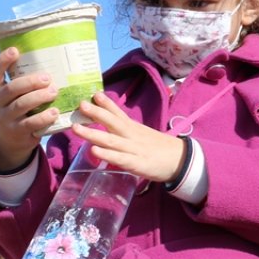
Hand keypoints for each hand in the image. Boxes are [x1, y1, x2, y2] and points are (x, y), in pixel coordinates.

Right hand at [0, 47, 58, 169]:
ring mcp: (6, 119)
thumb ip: (20, 84)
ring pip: (22, 105)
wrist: (8, 141)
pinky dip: (44, 117)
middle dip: (30, 82)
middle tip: (48, 78)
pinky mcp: (18, 132)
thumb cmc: (14, 110)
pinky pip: (32, 123)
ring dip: (40, 97)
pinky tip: (55, 111)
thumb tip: (47, 63)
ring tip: (54, 92)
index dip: (2, 61)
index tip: (15, 50)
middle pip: (12, 89)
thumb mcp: (10, 97)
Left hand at [70, 93, 185, 182]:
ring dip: (93, 133)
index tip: (94, 94)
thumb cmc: (160, 149)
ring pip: (111, 140)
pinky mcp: (136, 164)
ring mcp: (134, 149)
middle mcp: (132, 136)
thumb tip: (110, 126)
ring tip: (76, 128)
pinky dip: (106, 154)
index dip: (107, 104)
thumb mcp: (144, 135)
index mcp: (134, 129)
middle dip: (96, 113)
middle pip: (113, 122)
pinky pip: (119, 158)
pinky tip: (94, 151)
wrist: (182, 161)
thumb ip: (127, 131)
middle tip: (81, 104)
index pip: (119, 113)